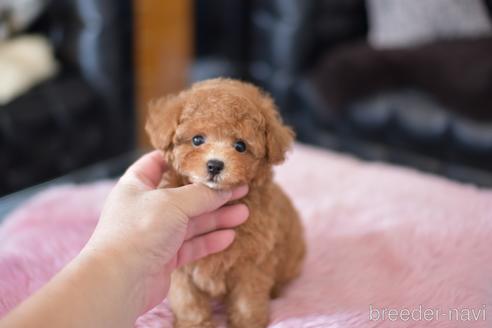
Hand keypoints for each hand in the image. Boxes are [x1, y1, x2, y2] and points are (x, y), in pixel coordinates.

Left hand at [82, 151, 248, 313]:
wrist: (119, 281)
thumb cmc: (139, 231)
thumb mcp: (173, 203)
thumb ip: (202, 194)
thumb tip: (225, 188)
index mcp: (137, 186)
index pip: (157, 163)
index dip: (179, 158)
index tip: (205, 155)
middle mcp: (146, 208)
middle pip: (184, 195)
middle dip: (212, 192)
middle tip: (239, 187)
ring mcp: (156, 234)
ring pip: (192, 222)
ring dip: (217, 217)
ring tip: (244, 212)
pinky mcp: (165, 257)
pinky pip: (192, 245)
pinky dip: (210, 240)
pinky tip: (229, 236)